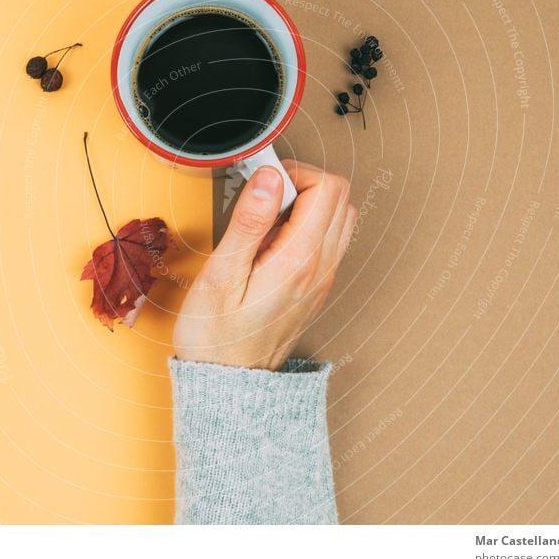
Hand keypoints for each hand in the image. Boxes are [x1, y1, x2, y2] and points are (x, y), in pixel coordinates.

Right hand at [173, 160, 356, 369]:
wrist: (230, 386)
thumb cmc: (217, 337)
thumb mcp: (221, 275)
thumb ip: (249, 222)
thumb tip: (270, 178)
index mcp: (300, 260)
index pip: (327, 189)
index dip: (296, 172)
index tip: (263, 180)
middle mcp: (321, 268)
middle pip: (340, 198)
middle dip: (305, 183)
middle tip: (264, 196)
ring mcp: (322, 279)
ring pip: (340, 219)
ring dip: (310, 205)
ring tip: (267, 219)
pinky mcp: (315, 288)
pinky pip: (328, 241)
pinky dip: (308, 226)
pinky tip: (273, 241)